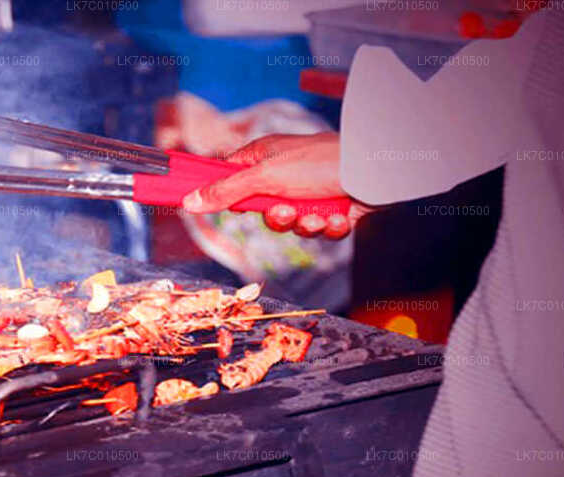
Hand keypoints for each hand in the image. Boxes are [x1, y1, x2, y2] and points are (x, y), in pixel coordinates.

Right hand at [180, 132, 369, 238]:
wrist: (374, 172)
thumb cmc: (320, 161)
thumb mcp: (265, 176)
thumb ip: (227, 191)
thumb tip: (189, 201)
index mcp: (264, 157)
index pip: (228, 177)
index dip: (220, 194)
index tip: (206, 205)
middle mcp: (284, 175)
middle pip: (259, 211)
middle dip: (275, 217)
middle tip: (284, 209)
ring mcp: (308, 193)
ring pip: (289, 225)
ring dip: (303, 224)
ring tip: (317, 212)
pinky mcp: (330, 210)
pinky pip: (318, 231)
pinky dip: (328, 227)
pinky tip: (339, 215)